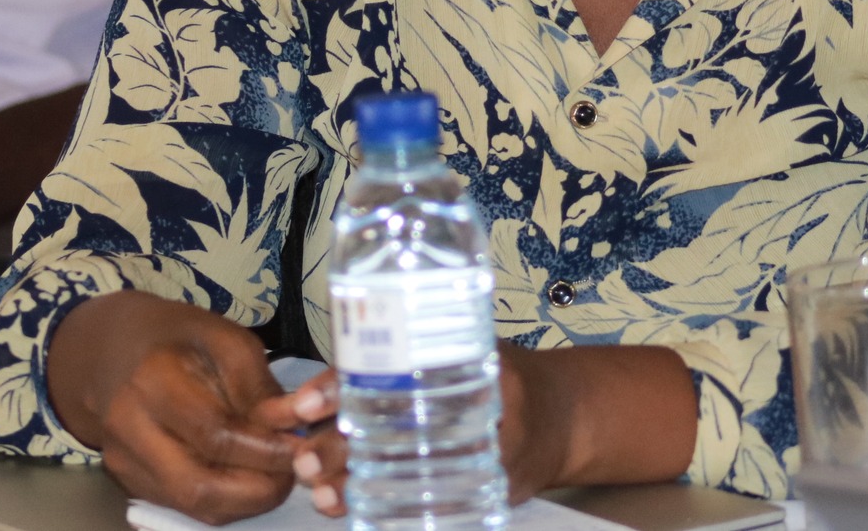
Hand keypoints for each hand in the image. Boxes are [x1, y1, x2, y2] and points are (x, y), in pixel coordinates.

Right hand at [48, 292, 298, 523]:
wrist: (107, 350)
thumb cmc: (175, 337)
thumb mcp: (224, 339)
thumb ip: (259, 386)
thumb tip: (294, 426)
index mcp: (155, 379)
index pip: (215, 434)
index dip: (265, 449)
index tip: (302, 448)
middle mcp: (130, 428)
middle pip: (199, 485)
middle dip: (258, 489)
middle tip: (295, 472)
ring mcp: (124, 461)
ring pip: (192, 506)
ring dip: (244, 502)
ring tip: (276, 478)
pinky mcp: (126, 481)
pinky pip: (182, 506)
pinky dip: (223, 502)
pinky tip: (246, 480)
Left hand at [263, 344, 607, 515]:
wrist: (565, 416)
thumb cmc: (501, 379)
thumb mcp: (458, 353)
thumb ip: (398, 365)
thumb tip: (315, 397)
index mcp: (454, 355)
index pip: (386, 366)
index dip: (337, 386)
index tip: (303, 405)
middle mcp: (469, 398)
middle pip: (389, 425)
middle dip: (337, 448)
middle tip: (304, 464)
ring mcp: (483, 444)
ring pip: (405, 469)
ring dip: (356, 485)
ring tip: (323, 495)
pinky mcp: (490, 484)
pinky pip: (436, 501)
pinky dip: (395, 511)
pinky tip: (362, 514)